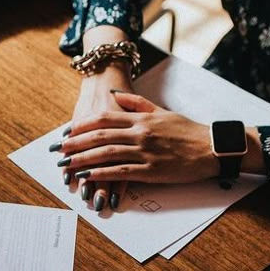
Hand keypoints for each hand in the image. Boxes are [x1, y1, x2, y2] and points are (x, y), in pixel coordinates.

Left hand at [63, 90, 216, 186]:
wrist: (211, 148)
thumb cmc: (187, 130)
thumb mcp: (161, 111)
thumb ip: (136, 103)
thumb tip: (114, 94)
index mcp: (141, 118)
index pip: (104, 118)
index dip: (82, 125)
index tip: (67, 130)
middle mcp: (140, 133)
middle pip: (99, 135)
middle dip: (76, 142)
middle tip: (59, 149)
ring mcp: (144, 152)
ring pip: (106, 153)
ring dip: (83, 159)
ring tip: (66, 164)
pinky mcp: (150, 171)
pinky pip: (120, 171)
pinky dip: (101, 174)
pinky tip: (86, 177)